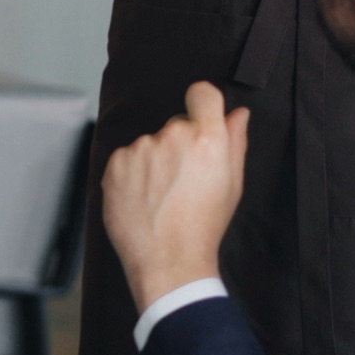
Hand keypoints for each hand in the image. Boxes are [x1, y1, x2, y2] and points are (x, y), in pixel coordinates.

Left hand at [102, 82, 249, 311]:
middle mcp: (172, 136)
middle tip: (183, 181)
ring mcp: (140, 148)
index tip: (201, 116)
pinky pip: (126, 159)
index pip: (203, 93)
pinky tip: (143, 199)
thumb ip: (234, 142)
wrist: (169, 261)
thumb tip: (238, 114)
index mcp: (206, 138)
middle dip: (180, 145)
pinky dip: (132, 174)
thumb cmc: (204, 226)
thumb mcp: (232, 185)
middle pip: (176, 125)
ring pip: (149, 144)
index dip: (203, 103)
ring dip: (154, 161)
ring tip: (162, 196)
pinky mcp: (116, 163)